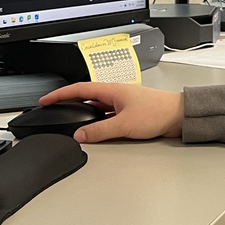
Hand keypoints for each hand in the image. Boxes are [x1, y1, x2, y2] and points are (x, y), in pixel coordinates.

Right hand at [39, 83, 184, 142]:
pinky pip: (107, 117)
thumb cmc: (157, 111)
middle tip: (53, 109)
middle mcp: (116, 94)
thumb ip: (100, 130)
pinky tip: (94, 131)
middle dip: (68, 103)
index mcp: (112, 90)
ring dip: (84, 115)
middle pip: (86, 97)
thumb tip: (80, 135)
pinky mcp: (130, 113)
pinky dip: (97, 123)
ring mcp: (123, 104)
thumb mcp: (124, 124)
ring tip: (69, 122)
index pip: (79, 89)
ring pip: (97, 108)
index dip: (60, 94)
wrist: (179, 115)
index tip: (45, 99)